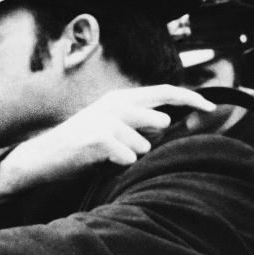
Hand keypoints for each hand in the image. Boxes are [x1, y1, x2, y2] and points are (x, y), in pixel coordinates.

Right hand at [9, 86, 216, 181]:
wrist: (42, 156)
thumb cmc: (78, 144)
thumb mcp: (108, 124)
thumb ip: (136, 120)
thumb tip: (167, 123)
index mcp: (119, 97)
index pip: (164, 91)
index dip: (191, 98)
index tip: (211, 107)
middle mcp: (115, 103)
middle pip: (159, 118)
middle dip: (153, 137)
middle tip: (128, 146)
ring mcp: (107, 120)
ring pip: (144, 144)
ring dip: (131, 154)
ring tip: (107, 154)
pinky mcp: (99, 138)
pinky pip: (128, 157)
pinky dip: (118, 163)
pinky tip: (99, 160)